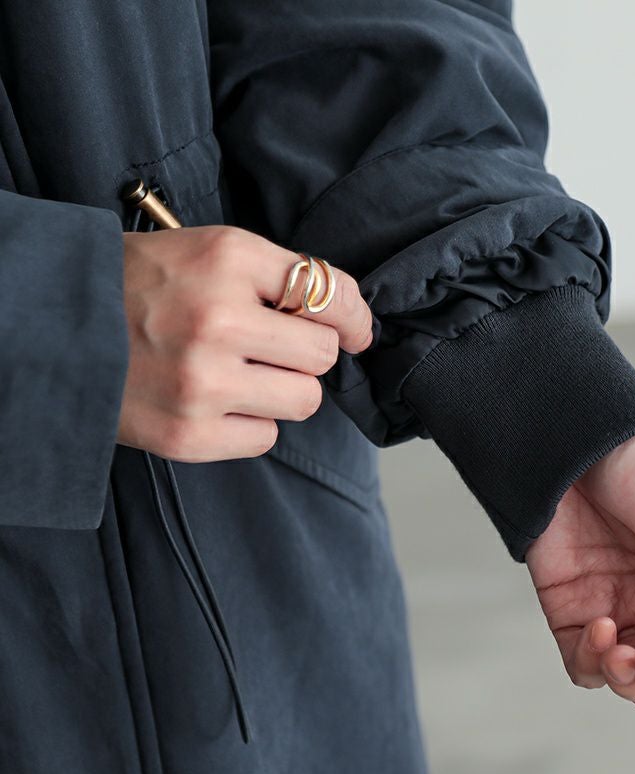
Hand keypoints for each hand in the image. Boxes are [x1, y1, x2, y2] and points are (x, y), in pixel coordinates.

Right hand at [119, 225, 372, 461]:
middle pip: (322, 355)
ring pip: (303, 400)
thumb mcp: (206, 252)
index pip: (328, 293)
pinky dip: (250, 423)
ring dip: (283, 390)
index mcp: (226, 260)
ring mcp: (202, 384)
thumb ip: (277, 277)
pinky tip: (214, 402)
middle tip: (270, 348)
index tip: (356, 331)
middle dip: (305, 352)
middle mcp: (217, 320)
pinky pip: (266, 437)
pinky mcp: (189, 436)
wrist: (53, 329)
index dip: (353, 316)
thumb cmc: (138, 287)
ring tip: (239, 374)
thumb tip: (350, 321)